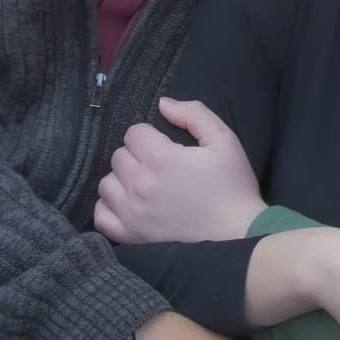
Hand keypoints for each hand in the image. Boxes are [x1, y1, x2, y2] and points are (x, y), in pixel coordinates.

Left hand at [95, 98, 263, 243]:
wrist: (238, 235)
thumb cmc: (232, 185)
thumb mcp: (223, 140)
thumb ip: (193, 114)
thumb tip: (163, 103)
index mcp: (160, 158)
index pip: (134, 133)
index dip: (149, 134)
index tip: (165, 145)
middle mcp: (139, 184)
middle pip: (119, 156)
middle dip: (136, 154)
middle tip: (158, 164)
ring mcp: (131, 213)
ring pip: (106, 184)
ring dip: (122, 179)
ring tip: (143, 184)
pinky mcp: (131, 236)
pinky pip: (101, 216)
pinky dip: (110, 207)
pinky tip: (128, 204)